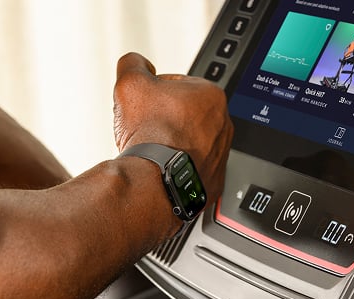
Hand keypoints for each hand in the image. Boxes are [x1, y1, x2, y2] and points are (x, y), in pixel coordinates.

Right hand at [113, 52, 231, 207]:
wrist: (153, 180)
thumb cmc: (149, 134)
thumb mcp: (131, 82)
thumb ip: (133, 64)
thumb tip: (136, 62)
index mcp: (211, 95)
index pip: (176, 85)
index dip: (153, 93)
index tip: (143, 106)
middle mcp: (223, 125)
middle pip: (184, 115)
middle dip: (163, 119)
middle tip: (144, 127)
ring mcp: (220, 156)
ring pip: (188, 142)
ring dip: (170, 142)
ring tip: (151, 148)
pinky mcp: (212, 181)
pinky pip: (190, 167)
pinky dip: (176, 166)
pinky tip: (160, 165)